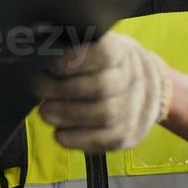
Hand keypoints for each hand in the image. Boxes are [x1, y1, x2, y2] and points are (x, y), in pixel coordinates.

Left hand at [32, 31, 170, 152]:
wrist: (148, 89)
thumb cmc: (106, 66)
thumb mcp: (96, 47)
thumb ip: (71, 47)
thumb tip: (39, 51)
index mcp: (120, 53)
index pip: (102, 54)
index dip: (73, 60)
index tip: (49, 64)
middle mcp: (131, 80)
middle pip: (100, 87)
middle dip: (62, 90)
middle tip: (39, 88)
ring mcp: (132, 109)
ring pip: (103, 115)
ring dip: (67, 115)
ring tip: (45, 112)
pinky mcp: (127, 134)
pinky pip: (104, 140)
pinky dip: (76, 139)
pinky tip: (59, 134)